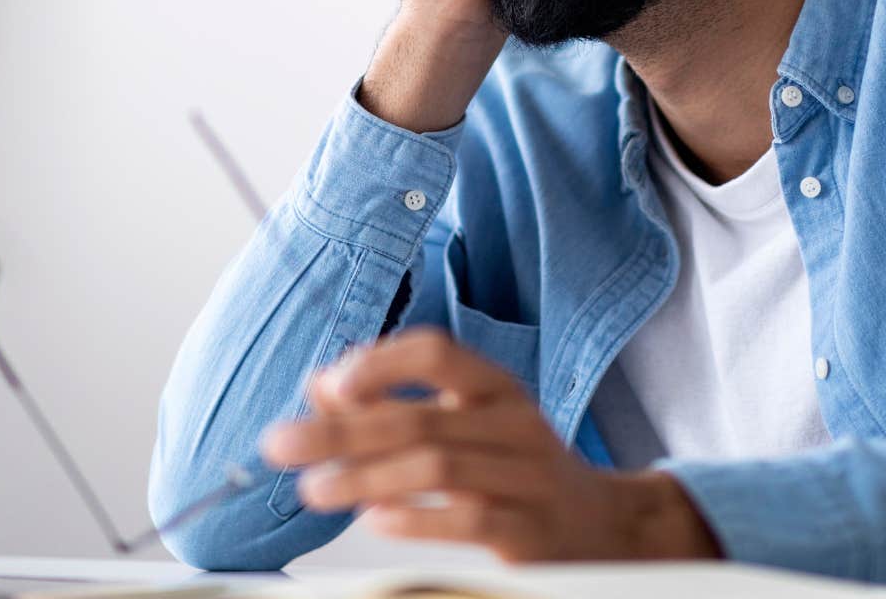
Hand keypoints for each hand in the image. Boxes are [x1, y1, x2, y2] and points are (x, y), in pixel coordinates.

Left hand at [259, 327, 720, 562]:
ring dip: (366, 478)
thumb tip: (321, 386)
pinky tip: (377, 521)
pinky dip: (418, 519)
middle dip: (341, 431)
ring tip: (315, 489)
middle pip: (420, 418)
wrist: (603, 527)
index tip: (328, 386)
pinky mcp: (531, 531)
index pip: (436, 354)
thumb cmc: (516, 468)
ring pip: (439, 467)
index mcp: (495, 387)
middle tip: (282, 446)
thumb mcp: (466, 423)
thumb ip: (396, 403)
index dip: (379, 364)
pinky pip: (471, 519)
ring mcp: (528, 476)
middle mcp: (515, 423)